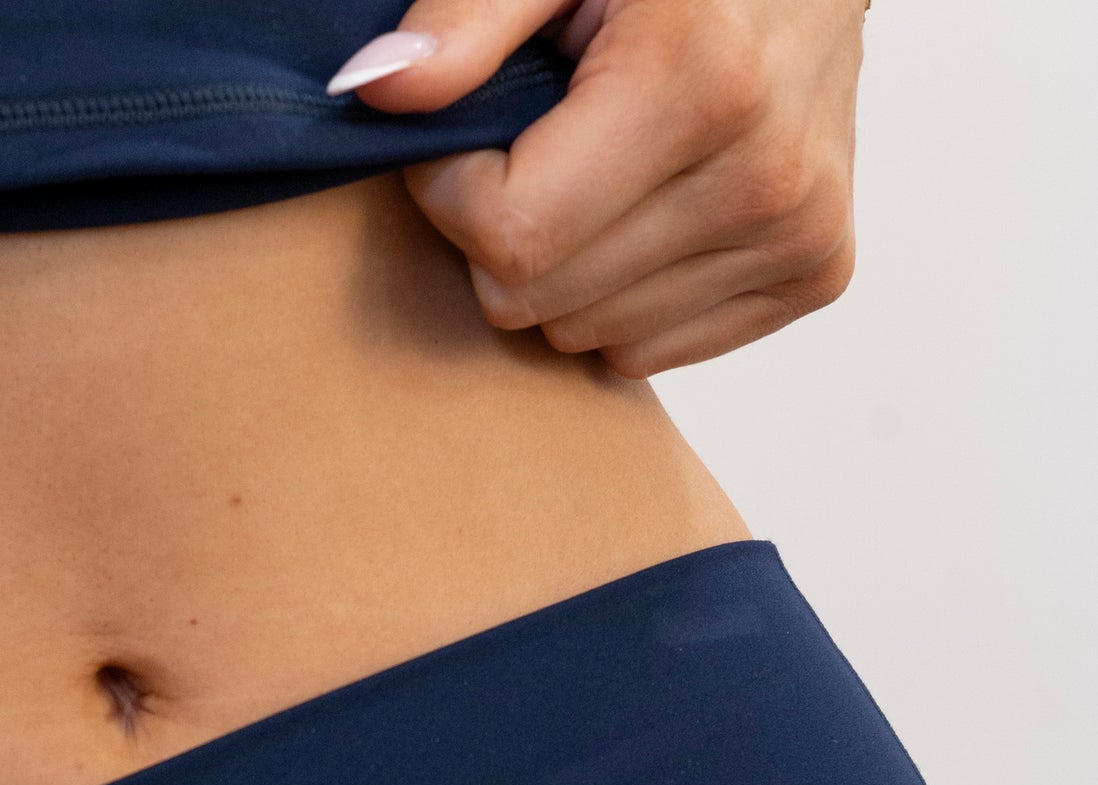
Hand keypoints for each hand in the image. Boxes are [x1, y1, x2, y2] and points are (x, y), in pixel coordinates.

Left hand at [329, 0, 865, 375]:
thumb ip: (466, 14)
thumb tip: (374, 92)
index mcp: (704, 83)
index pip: (512, 236)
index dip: (455, 190)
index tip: (469, 129)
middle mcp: (765, 176)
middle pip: (538, 302)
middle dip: (507, 231)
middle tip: (541, 139)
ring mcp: (800, 234)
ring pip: (587, 336)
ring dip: (566, 265)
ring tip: (609, 160)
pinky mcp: (815, 271)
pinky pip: (651, 347)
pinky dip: (626, 289)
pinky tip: (657, 200)